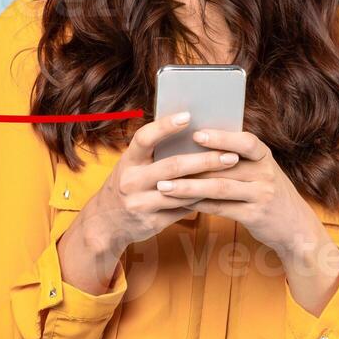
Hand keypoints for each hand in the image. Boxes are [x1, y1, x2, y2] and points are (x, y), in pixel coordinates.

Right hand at [59, 112, 242, 292]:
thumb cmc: (127, 185)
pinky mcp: (152, 222)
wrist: (106, 222)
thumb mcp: (132, 165)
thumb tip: (191, 134)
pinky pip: (182, 210)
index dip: (165, 126)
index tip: (188, 115)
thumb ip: (154, 153)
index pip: (144, 138)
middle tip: (230, 154)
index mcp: (127, 161)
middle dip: (204, 160)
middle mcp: (131, 181)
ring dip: (208, 182)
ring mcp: (140, 203)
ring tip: (232, 175)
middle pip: (172, 167)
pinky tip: (219, 194)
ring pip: (181, 192)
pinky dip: (201, 201)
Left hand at [152, 128, 325, 261]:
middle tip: (162, 164)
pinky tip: (179, 203)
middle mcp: (266, 173)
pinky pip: (221, 208)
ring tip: (163, 186)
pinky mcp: (255, 216)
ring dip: (188, 186)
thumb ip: (236, 159)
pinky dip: (198, 205)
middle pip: (224, 166)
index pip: (246, 141)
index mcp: (265, 156)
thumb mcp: (260, 171)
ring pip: (219, 188)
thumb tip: (192, 144)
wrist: (295, 227)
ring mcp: (262, 195)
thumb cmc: (267, 192)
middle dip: (191, 165)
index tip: (196, 134)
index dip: (222, 137)